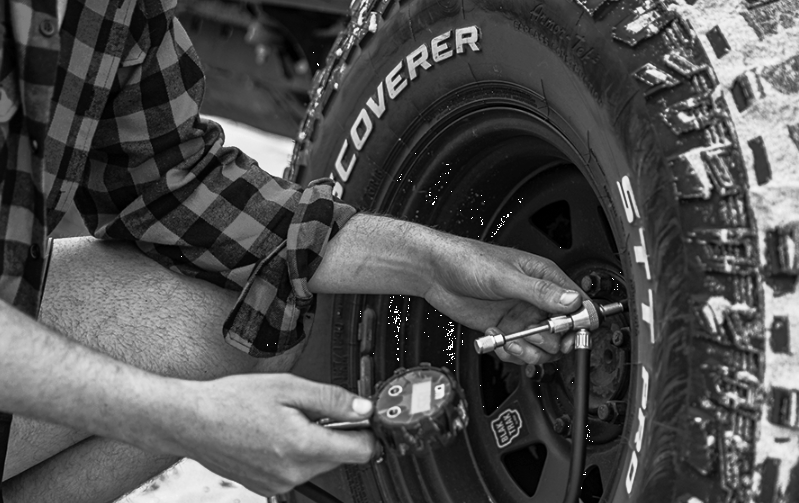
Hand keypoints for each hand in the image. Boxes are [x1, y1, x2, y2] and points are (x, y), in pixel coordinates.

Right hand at [166, 374, 375, 495]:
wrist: (192, 421)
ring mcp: (279, 483)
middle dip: (336, 433)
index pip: (361, 451)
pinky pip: (297, 471)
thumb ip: (332, 400)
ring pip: (319, 464)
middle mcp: (293, 472)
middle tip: (312, 410)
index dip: (367, 430)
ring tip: (287, 419)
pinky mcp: (267, 486)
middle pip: (341, 457)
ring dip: (314, 443)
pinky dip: (295, 453)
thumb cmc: (232, 401)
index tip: (362, 417)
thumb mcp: (289, 387)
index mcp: (302, 446)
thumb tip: (363, 409)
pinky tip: (275, 434)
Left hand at [425, 235, 584, 365]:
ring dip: (529, 351)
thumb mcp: (505, 276)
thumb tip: (571, 301)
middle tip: (532, 336)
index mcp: (544, 278)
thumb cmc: (468, 261)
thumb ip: (539, 291)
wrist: (435, 272)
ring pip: (542, 347)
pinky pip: (519, 352)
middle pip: (563, 332)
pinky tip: (497, 339)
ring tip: (512, 342)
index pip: (577, 304)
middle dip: (551, 341)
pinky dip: (510, 353)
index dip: (578, 322)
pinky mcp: (505, 329)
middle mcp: (536, 299)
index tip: (569, 334)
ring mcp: (520, 316)